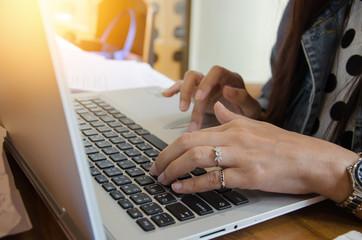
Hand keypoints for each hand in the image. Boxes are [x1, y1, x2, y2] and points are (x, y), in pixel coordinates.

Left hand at [150, 102, 357, 202]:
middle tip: (154, 170)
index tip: (161, 158)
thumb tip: (219, 105)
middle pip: (188, 143)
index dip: (171, 147)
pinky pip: (214, 179)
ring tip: (162, 179)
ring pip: (196, 158)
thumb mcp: (256, 124)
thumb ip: (233, 115)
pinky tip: (181, 188)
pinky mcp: (248, 175)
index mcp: (232, 125)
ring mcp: (240, 156)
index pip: (192, 133)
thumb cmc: (283, 144)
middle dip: (165, 157)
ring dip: (174, 170)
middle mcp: (233, 137)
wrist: (310, 159)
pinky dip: (193, 185)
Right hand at [162, 66, 261, 130]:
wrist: (244, 117)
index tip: (200, 98)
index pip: (216, 72)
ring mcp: (204, 85)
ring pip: (188, 80)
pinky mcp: (196, 92)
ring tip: (182, 110)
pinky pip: (182, 86)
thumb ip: (243, 99)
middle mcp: (215, 79)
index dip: (206, 83)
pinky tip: (166, 95)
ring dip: (182, 93)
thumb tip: (227, 89)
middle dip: (189, 91)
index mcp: (230, 78)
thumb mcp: (251, 109)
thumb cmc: (247, 112)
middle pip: (197, 75)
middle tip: (186, 109)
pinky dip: (173, 89)